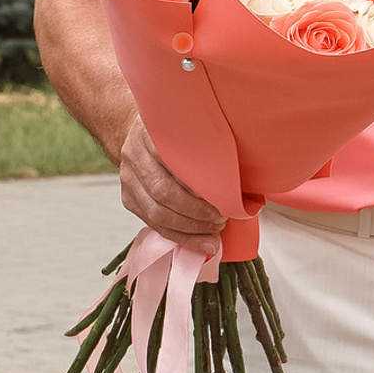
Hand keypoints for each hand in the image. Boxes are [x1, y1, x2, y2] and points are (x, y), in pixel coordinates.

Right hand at [120, 117, 225, 258]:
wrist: (143, 135)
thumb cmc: (179, 135)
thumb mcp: (193, 129)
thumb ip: (210, 148)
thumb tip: (245, 180)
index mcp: (153, 132)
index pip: (175, 161)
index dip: (199, 183)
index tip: (224, 195)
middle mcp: (135, 154)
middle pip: (164, 191)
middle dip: (197, 212)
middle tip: (222, 218)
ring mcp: (128, 178)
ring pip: (157, 213)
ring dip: (190, 228)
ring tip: (215, 232)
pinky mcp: (128, 199)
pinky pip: (154, 225)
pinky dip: (181, 237)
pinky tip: (201, 243)